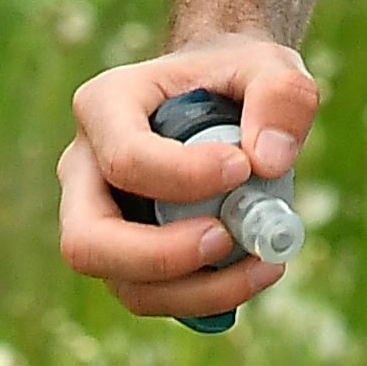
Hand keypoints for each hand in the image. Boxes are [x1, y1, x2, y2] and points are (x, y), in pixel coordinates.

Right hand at [55, 36, 319, 325]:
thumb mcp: (271, 67)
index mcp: (105, 105)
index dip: (184, 175)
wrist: (225, 93)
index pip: (125, 157)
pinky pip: (153, 297)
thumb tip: (269, 162)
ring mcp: (99, 218)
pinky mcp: (127, 256)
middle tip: (226, 238)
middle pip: (88, 239)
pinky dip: (205, 298)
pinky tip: (256, 271)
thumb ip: (282, 97)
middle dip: (160, 255)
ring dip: (196, 290)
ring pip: (123, 283)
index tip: (245, 167)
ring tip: (264, 264)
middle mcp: (85, 168)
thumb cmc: (239, 76)